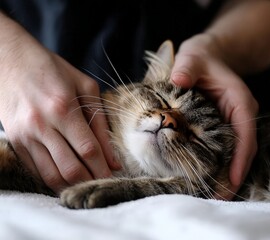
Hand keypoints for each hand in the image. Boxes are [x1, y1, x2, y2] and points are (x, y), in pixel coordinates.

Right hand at [0, 15, 119, 193]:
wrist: (10, 61)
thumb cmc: (53, 71)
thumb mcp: (85, 87)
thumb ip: (100, 123)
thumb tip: (113, 159)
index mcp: (62, 108)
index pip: (88, 149)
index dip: (103, 168)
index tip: (113, 177)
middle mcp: (41, 125)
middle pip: (70, 168)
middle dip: (91, 180)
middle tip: (102, 182)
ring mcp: (25, 136)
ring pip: (52, 175)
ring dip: (73, 185)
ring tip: (87, 183)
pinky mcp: (15, 142)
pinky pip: (36, 171)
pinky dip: (54, 179)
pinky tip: (67, 178)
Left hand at [171, 34, 257, 199]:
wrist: (207, 56)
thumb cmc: (200, 58)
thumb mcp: (192, 58)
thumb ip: (187, 67)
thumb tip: (178, 79)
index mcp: (239, 100)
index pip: (245, 132)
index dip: (240, 157)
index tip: (231, 179)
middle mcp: (240, 114)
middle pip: (244, 149)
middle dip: (234, 174)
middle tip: (219, 197)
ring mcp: (233, 121)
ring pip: (236, 152)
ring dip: (228, 173)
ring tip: (215, 194)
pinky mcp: (223, 125)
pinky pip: (225, 148)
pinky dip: (220, 164)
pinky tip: (208, 176)